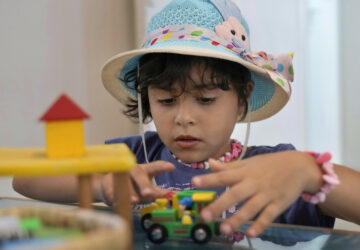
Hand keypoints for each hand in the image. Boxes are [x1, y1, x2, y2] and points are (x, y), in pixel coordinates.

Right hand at [100, 160, 173, 205]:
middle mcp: (133, 170)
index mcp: (144, 170)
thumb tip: (175, 198)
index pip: (155, 167)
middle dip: (144, 185)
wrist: (108, 185)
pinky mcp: (108, 184)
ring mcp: (120, 175)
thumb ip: (160, 192)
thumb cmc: (133, 186)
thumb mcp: (147, 187)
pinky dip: (115, 197)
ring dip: (130, 193)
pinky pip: (111, 191)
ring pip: (125, 183)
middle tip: (149, 194)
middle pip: (139, 175)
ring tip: (135, 201)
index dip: (162, 167)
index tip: (171, 167)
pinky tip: (116, 202)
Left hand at [192, 151, 321, 236]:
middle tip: (205, 216)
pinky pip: (268, 216)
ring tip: (224, 229)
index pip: (224, 175)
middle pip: (235, 194)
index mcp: (244, 172)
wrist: (299, 166)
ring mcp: (266, 194)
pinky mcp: (278, 204)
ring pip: (250, 208)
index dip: (209, 179)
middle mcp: (253, 183)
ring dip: (237, 219)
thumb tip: (209, 163)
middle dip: (219, 205)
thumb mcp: (248, 162)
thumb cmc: (269, 164)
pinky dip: (260, 225)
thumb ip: (229, 166)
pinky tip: (250, 234)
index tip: (194, 183)